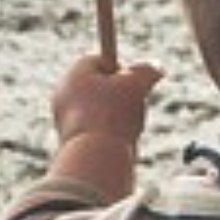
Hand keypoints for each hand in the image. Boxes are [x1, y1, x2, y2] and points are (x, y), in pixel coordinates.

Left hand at [46, 53, 161, 197]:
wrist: (91, 158)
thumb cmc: (113, 115)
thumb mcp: (137, 86)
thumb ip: (147, 72)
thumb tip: (156, 68)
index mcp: (75, 74)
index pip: (100, 61)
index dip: (121, 69)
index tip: (134, 82)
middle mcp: (64, 93)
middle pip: (99, 86)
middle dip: (121, 96)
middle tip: (134, 105)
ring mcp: (63, 117)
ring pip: (99, 110)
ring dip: (119, 117)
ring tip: (127, 128)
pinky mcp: (67, 139)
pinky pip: (94, 130)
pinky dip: (109, 135)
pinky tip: (116, 145)